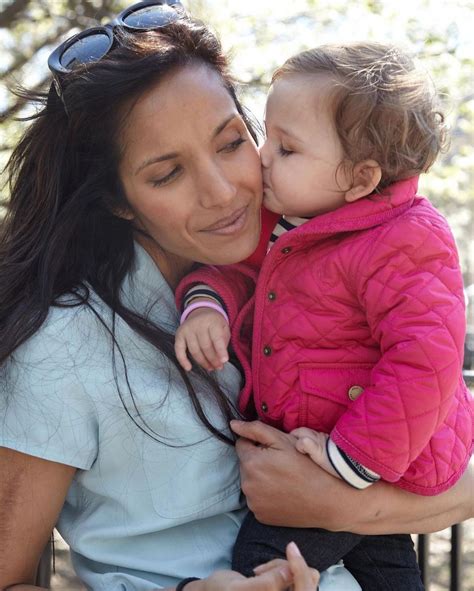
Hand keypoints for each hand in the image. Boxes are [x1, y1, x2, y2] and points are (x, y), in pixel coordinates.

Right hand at [175, 305, 229, 371]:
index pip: (217, 338)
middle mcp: (198, 324)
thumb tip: (220, 360)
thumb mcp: (224, 328)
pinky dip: (182, 360)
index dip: (221, 350)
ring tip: (210, 368)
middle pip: (205, 346)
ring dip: (202, 362)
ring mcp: (187, 329)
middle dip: (213, 360)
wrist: (201, 311)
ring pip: (194, 350)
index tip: (224, 361)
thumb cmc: (215, 324)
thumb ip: (223, 342)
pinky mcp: (179, 334)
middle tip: (218, 367)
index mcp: (212, 321)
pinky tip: (189, 368)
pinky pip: (179, 349)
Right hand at [196, 542, 318, 589]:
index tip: (290, 546)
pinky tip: (260, 574)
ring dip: (279, 567)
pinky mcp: (287, 590)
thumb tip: (291, 571)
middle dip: (284, 568)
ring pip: (302, 575)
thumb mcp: (239, 590)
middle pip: (306, 581)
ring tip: (257, 572)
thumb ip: (267, 585)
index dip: (300, 570)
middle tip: (259, 570)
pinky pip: (295, 573)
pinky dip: (278, 567)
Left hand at [231, 419, 343, 527]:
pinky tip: (281, 493)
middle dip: (257, 461)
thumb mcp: (283, 440)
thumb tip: (232, 424)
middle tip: (280, 464)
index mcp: (250, 462)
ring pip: (250, 482)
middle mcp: (246, 484)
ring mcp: (253, 503)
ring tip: (282, 478)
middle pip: (245, 464)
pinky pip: (256, 499)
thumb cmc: (306, 465)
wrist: (326, 500)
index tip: (274, 450)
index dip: (257, 444)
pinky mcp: (260, 516)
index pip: (242, 444)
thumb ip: (255, 429)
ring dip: (259, 478)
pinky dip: (264, 495)